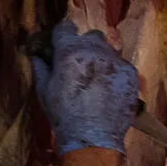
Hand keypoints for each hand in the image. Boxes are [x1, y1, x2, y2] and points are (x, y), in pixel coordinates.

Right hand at [32, 21, 141, 155]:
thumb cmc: (63, 115)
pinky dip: (114, 73)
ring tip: (95, 80)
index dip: (61, 35)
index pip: (65, 28)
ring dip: (100, 59)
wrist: (93, 137)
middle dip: (83, 46)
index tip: (59, 45)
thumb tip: (35, 54)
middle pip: (90, 36)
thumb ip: (41, 68)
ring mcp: (115, 59)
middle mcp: (95, 49)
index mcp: (70, 51)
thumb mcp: (44, 91)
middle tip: (79, 67)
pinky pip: (120, 65)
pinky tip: (108, 90)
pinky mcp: (130, 72)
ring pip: (107, 50)